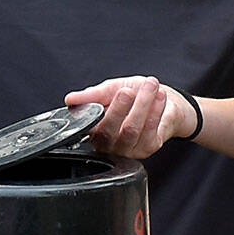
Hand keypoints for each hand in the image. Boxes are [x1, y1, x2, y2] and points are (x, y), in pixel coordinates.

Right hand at [64, 76, 193, 157]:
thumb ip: (92, 95)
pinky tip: (159, 96)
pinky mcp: (147, 148)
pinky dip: (155, 110)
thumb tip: (70, 99)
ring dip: (141, 105)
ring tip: (150, 85)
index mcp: (94, 130)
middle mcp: (108, 144)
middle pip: (108, 132)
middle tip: (127, 90)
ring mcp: (127, 149)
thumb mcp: (110, 90)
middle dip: (118, 108)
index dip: (94, 112)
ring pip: (131, 129)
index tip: (103, 95)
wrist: (163, 99)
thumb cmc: (134, 94)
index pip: (88, 126)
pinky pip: (149, 131)